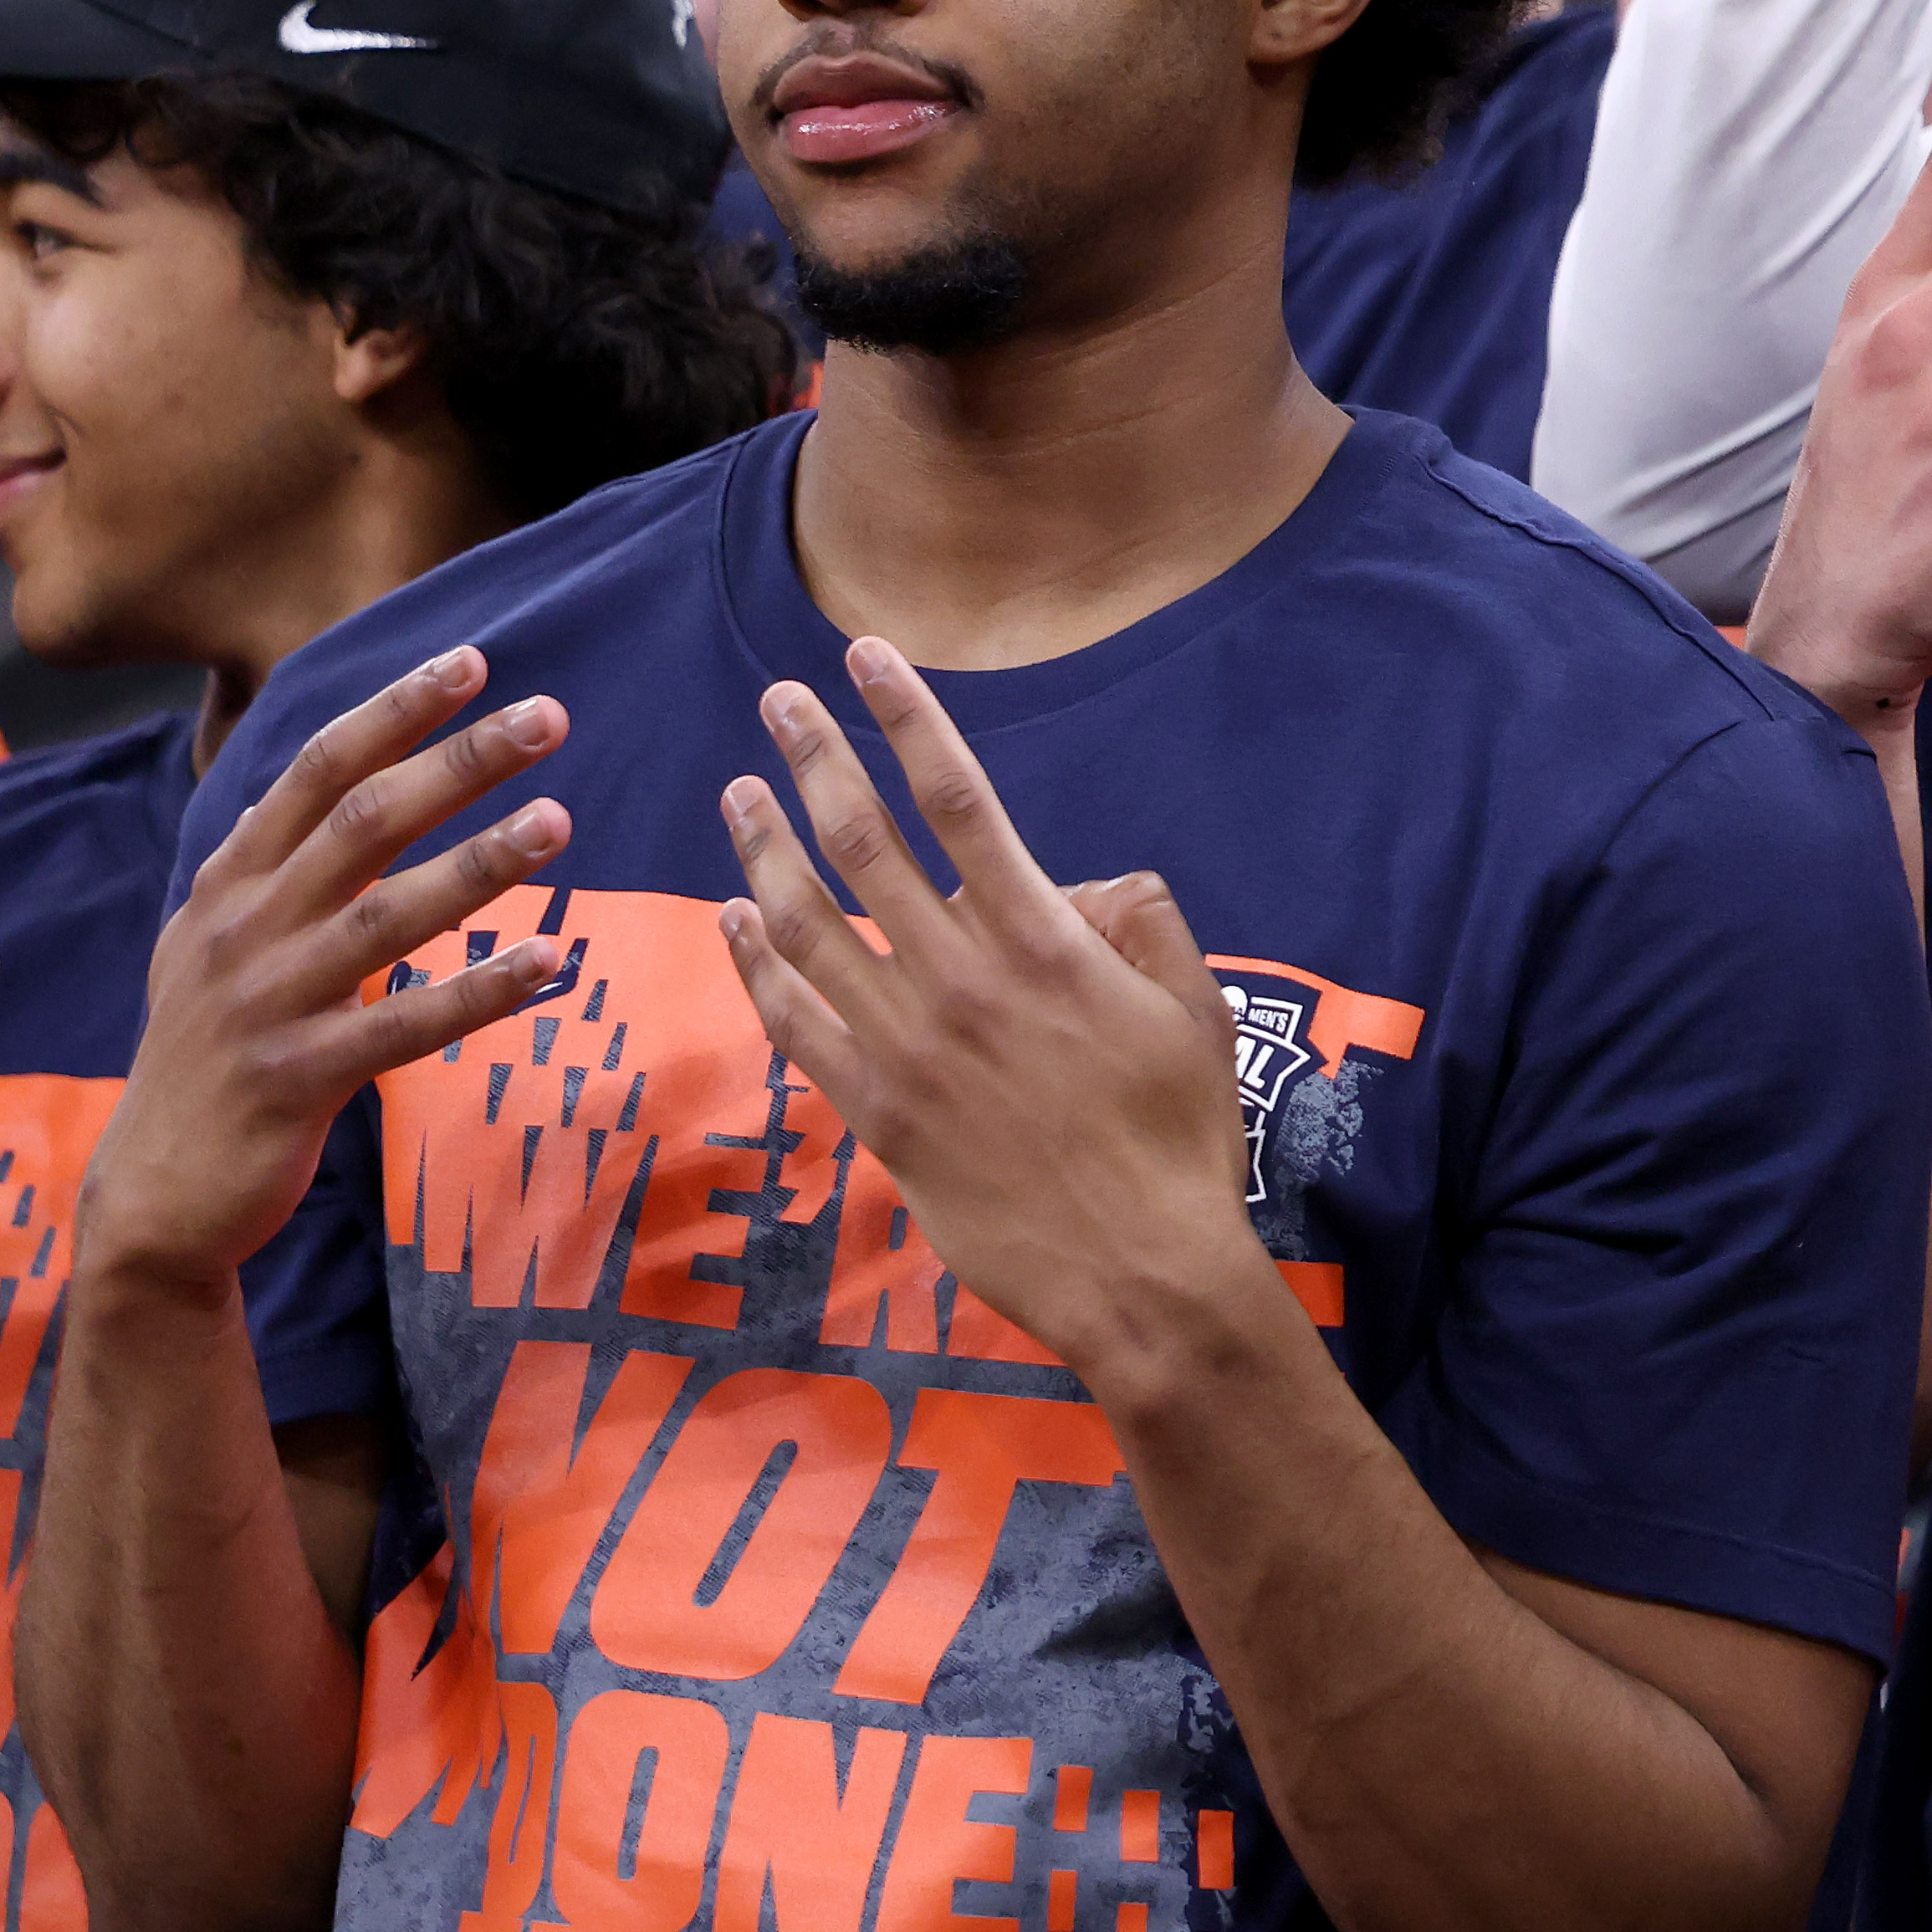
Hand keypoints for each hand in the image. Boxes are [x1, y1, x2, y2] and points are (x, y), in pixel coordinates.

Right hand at [86, 648, 577, 1292]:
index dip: (393, 712)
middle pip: (361, 821)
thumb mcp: (211, 946)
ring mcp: (263, 1004)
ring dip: (479, 864)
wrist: (152, 1197)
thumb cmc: (207, 1058)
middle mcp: (240, 929)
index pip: (316, 771)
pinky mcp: (295, 1079)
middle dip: (457, 762)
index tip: (473, 661)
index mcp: (228, 884)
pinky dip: (480, 991)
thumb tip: (295, 794)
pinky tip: (551, 961)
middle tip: (549, 717)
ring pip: (385, 916)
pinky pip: (403, 1026)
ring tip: (562, 820)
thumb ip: (262, 869)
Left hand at [715, 642, 1264, 1380]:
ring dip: (766, 849)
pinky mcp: (878, 1115)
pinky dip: (760, 965)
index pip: (959, 800)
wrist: (1140, 1273)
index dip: (909, 719)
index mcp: (1044, 941)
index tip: (868, 658)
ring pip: (812, 925)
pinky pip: (798, 1024)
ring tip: (739, 794)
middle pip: (866, 843)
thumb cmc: (1182, 1141)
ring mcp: (909, 1050)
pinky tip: (736, 922)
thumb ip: (1145, 926)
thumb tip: (1090, 883)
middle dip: (816, 759)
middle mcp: (963, 980)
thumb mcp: (1195, 1012)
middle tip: (778, 702)